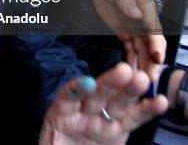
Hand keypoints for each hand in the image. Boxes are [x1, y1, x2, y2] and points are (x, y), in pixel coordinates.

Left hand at [40, 62, 167, 144]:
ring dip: (130, 91)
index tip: (87, 82)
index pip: (69, 98)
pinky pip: (132, 119)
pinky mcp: (118, 130)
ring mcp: (102, 120)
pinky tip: (158, 101)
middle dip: (110, 83)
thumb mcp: (52, 143)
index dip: (77, 89)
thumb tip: (50, 143)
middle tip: (124, 70)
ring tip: (142, 79)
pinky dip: (146, 110)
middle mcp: (83, 112)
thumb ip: (53, 141)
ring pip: (117, 103)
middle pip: (97, 95)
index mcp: (61, 113)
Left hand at [89, 0, 164, 80]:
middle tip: (149, 79)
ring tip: (140, 81)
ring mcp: (135, 28)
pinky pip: (132, 49)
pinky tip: (131, 72)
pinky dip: (133, 60)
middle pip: (152, 45)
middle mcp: (144, 21)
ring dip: (144, 65)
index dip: (156, 46)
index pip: (154, 30)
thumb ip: (125, 0)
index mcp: (146, 9)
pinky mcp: (125, 33)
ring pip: (143, 50)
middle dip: (152, 62)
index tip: (157, 60)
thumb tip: (136, 14)